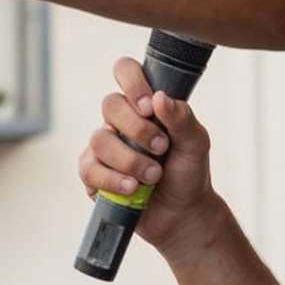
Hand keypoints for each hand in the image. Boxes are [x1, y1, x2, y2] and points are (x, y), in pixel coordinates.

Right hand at [78, 56, 220, 257]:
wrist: (182, 214)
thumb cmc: (188, 172)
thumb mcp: (196, 144)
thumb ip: (182, 118)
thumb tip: (161, 97)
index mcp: (144, 104)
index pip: (125, 71)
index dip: (132, 82)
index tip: (150, 106)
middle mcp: (120, 120)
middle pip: (110, 104)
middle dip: (138, 129)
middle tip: (162, 148)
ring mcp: (104, 147)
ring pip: (100, 139)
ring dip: (130, 160)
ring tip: (154, 176)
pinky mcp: (93, 173)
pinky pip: (89, 168)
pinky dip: (113, 179)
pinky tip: (132, 188)